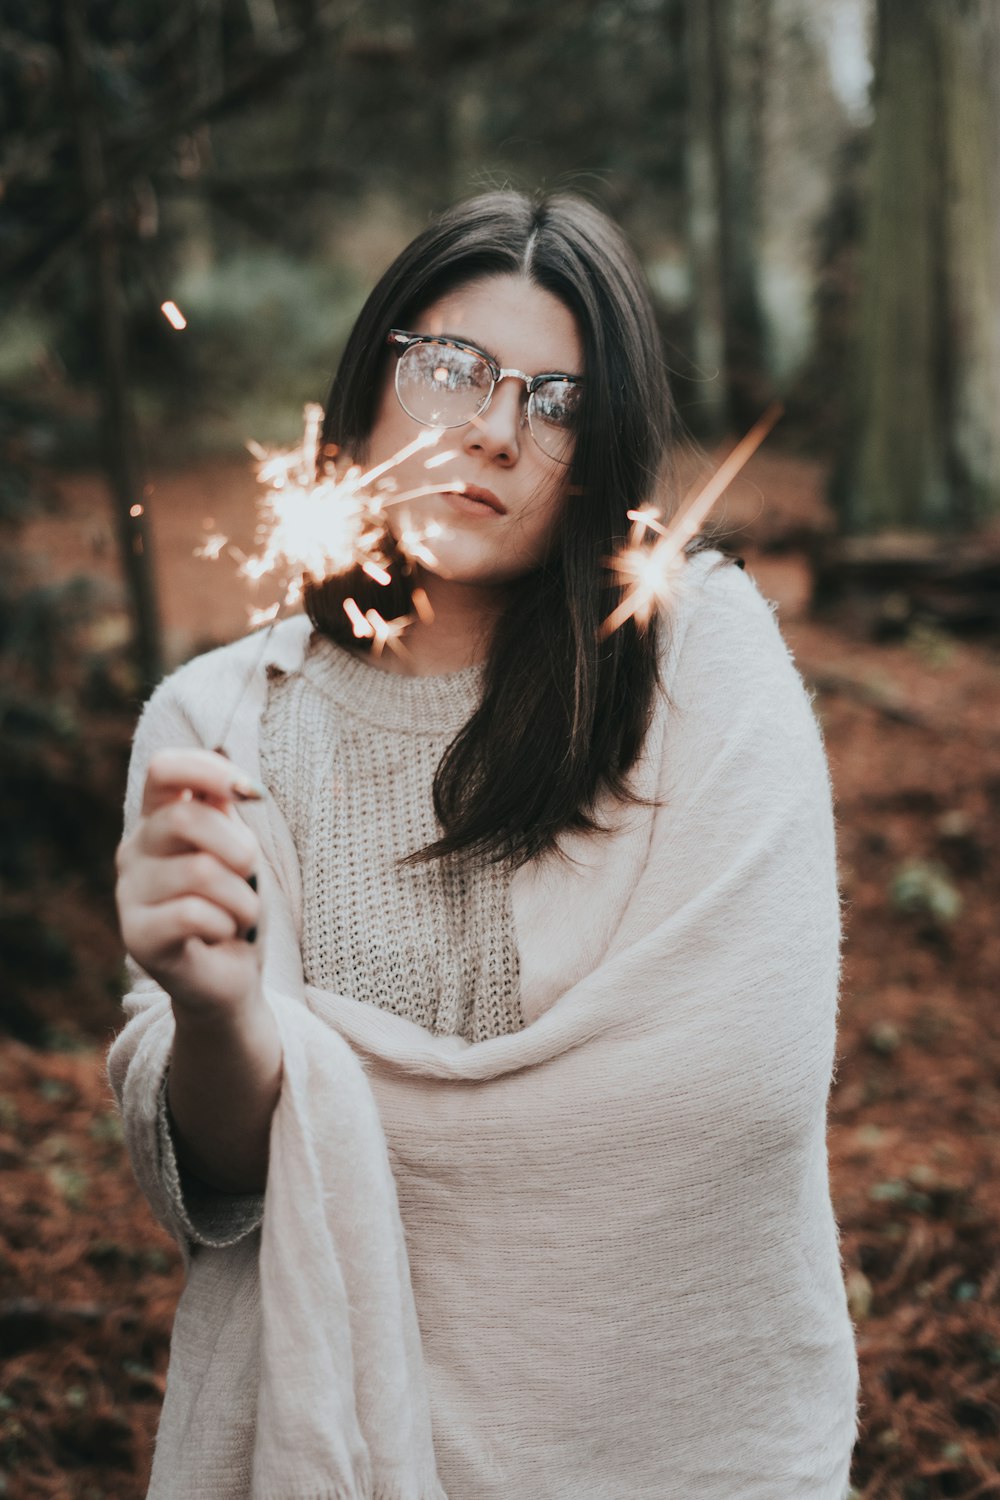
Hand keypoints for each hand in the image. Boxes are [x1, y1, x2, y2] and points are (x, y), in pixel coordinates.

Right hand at [115, 748, 265, 1016]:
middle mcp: (135, 851)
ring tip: (238, 914)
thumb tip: (240, 785)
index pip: (164, 768)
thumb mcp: (236, 848)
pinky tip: (222, 934)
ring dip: (241, 897)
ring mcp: (129, 894)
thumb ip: (226, 810)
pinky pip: (193, 914)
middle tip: (250, 877)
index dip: (208, 769)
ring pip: (199, 872)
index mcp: (157, 820)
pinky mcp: (136, 936)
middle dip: (238, 848)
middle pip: (186, 820)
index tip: (249, 794)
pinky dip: (226, 923)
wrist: (228, 975)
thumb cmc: (233, 903)